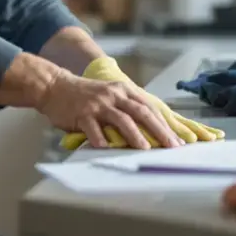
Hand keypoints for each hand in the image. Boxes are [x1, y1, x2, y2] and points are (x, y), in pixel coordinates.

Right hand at [59, 57, 224, 149]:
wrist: (55, 86)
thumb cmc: (86, 96)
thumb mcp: (111, 96)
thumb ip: (127, 109)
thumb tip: (150, 130)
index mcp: (124, 91)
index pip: (151, 108)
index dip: (167, 124)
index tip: (180, 140)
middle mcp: (114, 95)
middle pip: (142, 112)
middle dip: (159, 130)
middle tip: (172, 147)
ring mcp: (98, 104)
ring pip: (121, 119)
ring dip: (135, 135)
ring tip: (145, 149)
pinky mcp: (81, 114)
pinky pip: (93, 128)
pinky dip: (100, 139)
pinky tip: (106, 149)